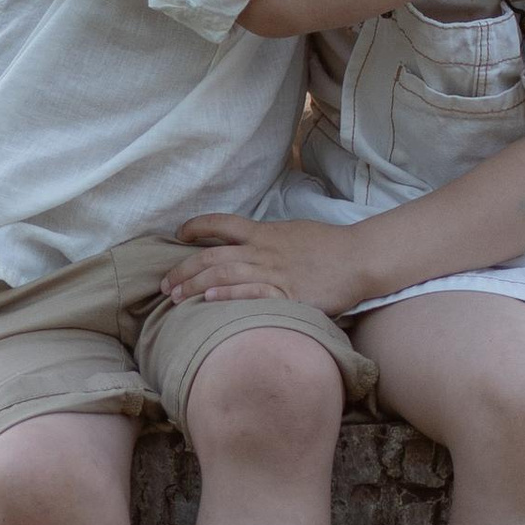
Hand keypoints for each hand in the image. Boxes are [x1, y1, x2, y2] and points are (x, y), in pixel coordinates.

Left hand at [160, 214, 364, 314]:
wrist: (359, 259)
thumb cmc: (329, 247)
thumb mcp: (292, 233)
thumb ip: (268, 240)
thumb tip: (247, 246)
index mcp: (265, 234)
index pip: (223, 223)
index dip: (197, 227)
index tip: (179, 234)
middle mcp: (263, 251)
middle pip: (213, 256)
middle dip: (183, 270)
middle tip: (164, 285)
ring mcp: (274, 272)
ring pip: (225, 274)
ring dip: (195, 286)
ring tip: (175, 298)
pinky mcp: (288, 294)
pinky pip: (253, 293)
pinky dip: (229, 295)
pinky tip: (210, 300)